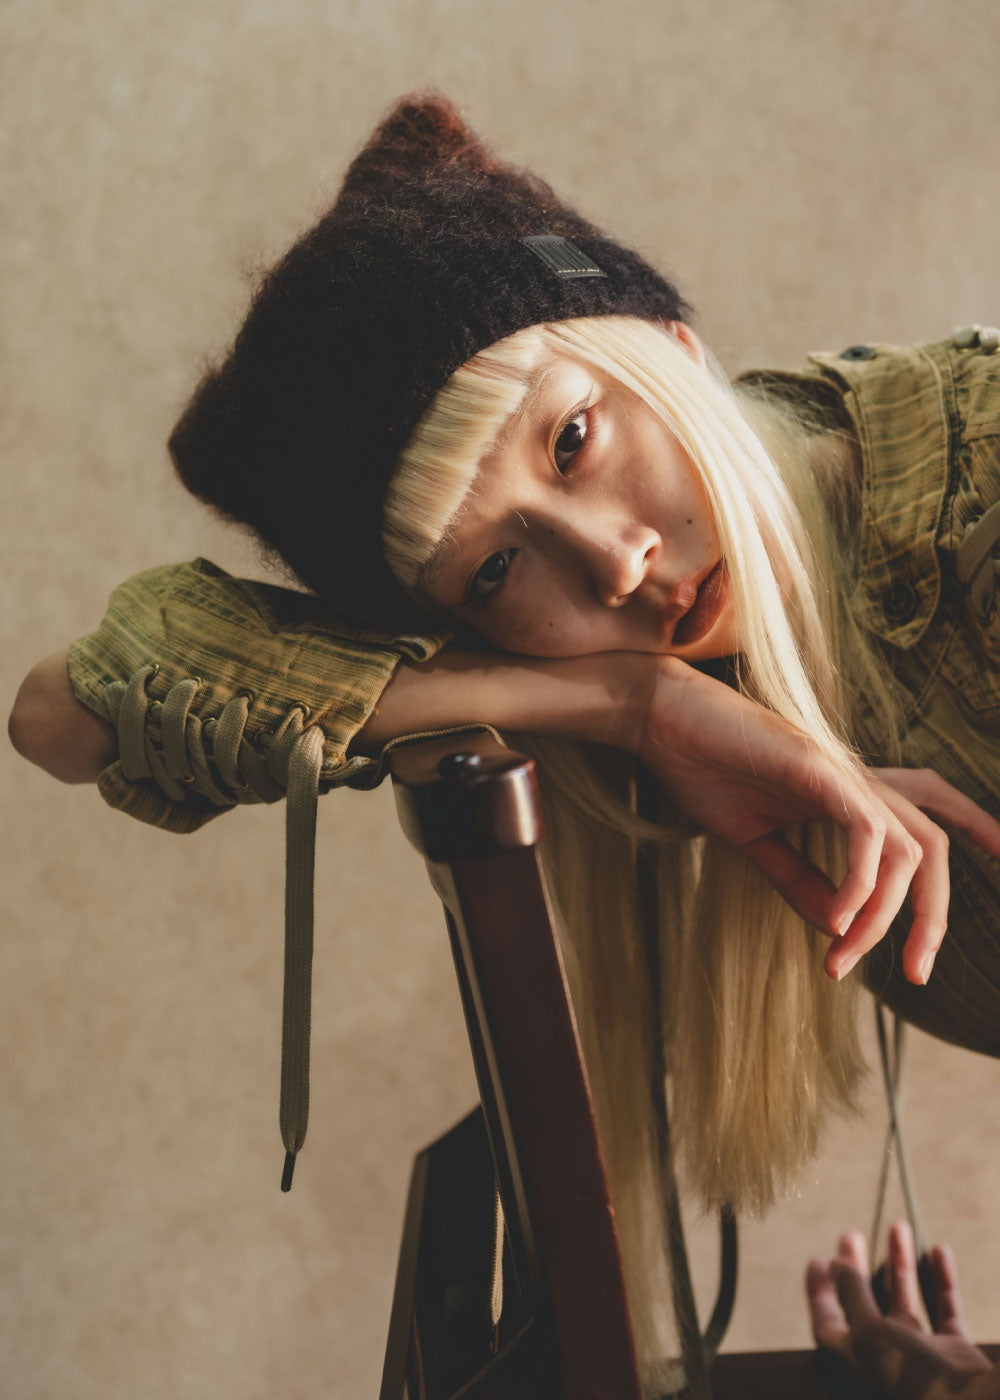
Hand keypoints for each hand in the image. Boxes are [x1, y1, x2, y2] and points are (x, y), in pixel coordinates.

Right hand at [626, 658, 999, 981]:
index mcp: (845, 794)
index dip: (975, 838)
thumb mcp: (755, 840)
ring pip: (908, 849)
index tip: (995, 876)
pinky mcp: (819, 768)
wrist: (662, 722)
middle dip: (934, 917)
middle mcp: (856, 782)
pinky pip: (867, 833)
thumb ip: (800, 881)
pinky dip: (861, 884)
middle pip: (932, 848)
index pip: (927, 820)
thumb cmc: (703, 770)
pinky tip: (838, 920)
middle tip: (914, 973)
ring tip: (848, 956)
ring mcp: (842, 773)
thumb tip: (841, 929)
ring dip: (887, 916)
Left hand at [807, 1223, 997, 1399]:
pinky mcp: (953, 1352)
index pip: (828, 1323)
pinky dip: (942, 1279)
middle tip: (851, 1234)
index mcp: (855, 1360)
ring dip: (901, 1264)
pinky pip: (945, 1308)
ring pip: (906, 1301)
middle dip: (858, 1268)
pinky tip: (938, 1250)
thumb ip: (852, 1295)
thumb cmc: (910, 1375)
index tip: (817, 1260)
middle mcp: (885, 1357)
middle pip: (865, 1304)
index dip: (819, 1292)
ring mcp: (921, 1355)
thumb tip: (836, 1263)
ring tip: (898, 1226)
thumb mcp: (869, 1332)